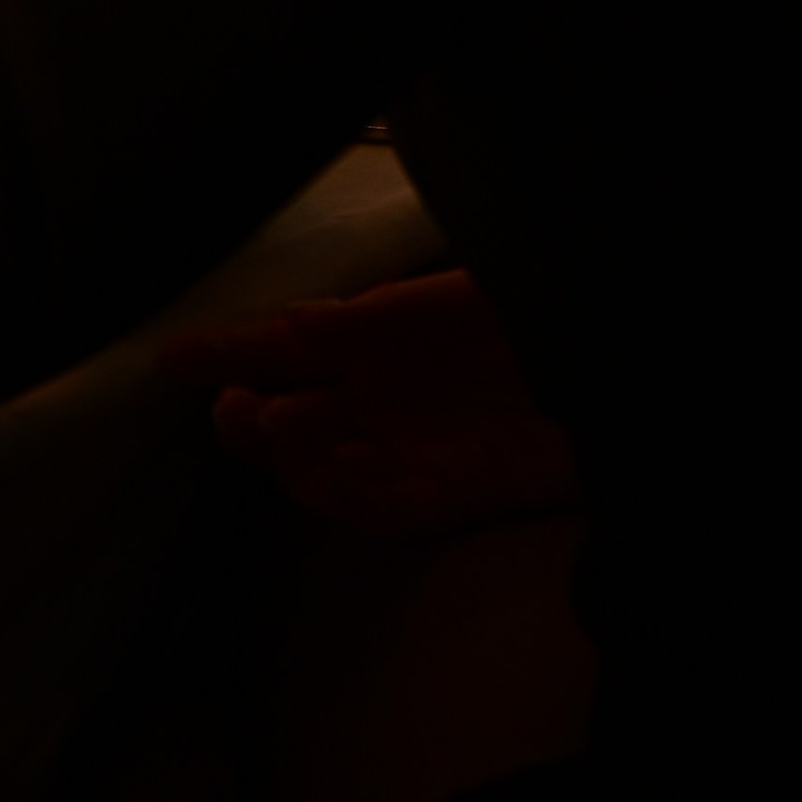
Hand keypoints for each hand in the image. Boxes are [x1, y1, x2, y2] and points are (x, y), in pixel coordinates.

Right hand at [164, 270, 580, 538]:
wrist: (629, 373)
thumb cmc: (549, 310)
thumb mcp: (473, 291)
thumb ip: (392, 311)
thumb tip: (302, 321)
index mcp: (386, 334)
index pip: (292, 344)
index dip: (231, 350)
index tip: (173, 358)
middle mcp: (390, 396)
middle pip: (296, 415)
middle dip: (252, 416)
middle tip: (235, 407)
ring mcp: (418, 449)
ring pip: (326, 467)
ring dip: (290, 458)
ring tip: (275, 427)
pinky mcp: (455, 498)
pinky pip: (384, 510)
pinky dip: (343, 498)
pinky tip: (319, 477)